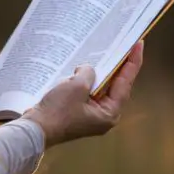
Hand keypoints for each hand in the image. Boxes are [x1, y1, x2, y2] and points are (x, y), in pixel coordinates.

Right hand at [22, 41, 143, 146]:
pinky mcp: (76, 112)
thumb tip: (87, 70)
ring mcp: (89, 114)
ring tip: (104, 50)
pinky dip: (85, 79)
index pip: (125, 83)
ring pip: (99, 87)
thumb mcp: (77, 86)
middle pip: (114, 85)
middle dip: (116, 65)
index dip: (132, 62)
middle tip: (123, 44)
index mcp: (109, 113)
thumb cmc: (58, 111)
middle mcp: (102, 115)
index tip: (138, 44)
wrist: (35, 129)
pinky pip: (86, 91)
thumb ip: (89, 73)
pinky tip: (81, 66)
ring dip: (99, 71)